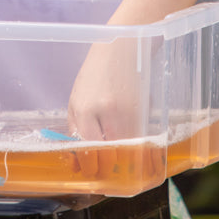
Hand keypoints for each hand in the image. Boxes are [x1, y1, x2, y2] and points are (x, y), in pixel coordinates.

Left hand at [66, 38, 149, 179]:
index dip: (90, 167)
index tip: (92, 172)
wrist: (122, 46)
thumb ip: (75, 128)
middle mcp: (104, 111)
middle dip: (107, 169)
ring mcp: (126, 110)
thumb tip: (76, 159)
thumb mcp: (76, 97)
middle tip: (107, 172)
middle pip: (107, 155)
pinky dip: (140, 150)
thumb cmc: (97, 72)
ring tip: (122, 164)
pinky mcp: (144, 109)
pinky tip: (137, 151)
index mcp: (83, 108)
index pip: (86, 149)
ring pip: (126, 151)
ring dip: (125, 162)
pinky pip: (141, 140)